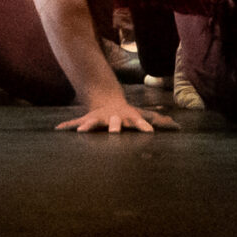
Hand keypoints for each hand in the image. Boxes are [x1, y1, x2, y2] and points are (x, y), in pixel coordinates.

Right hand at [56, 100, 175, 132]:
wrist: (107, 102)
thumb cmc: (128, 114)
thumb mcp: (144, 115)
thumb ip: (159, 120)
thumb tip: (178, 127)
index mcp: (128, 118)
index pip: (138, 122)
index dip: (144, 127)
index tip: (150, 133)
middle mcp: (113, 118)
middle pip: (115, 123)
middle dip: (115, 128)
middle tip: (114, 133)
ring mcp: (99, 119)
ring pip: (93, 123)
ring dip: (87, 126)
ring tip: (80, 131)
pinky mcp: (87, 120)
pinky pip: (75, 123)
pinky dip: (67, 126)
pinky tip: (57, 130)